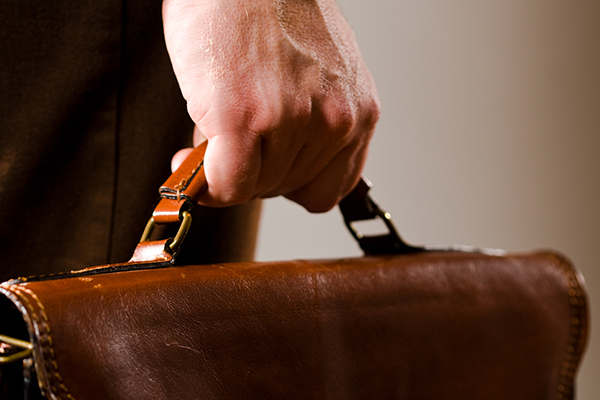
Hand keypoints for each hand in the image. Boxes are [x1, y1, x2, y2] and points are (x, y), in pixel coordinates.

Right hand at [164, 0, 379, 211]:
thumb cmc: (273, 13)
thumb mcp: (321, 75)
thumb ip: (311, 125)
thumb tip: (267, 169)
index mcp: (358, 112)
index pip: (331, 188)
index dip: (292, 185)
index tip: (268, 172)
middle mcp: (333, 121)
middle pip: (288, 189)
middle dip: (256, 171)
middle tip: (236, 141)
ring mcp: (289, 120)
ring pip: (255, 188)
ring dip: (228, 169)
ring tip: (218, 127)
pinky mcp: (243, 117)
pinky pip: (227, 184)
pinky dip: (207, 184)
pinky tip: (193, 159)